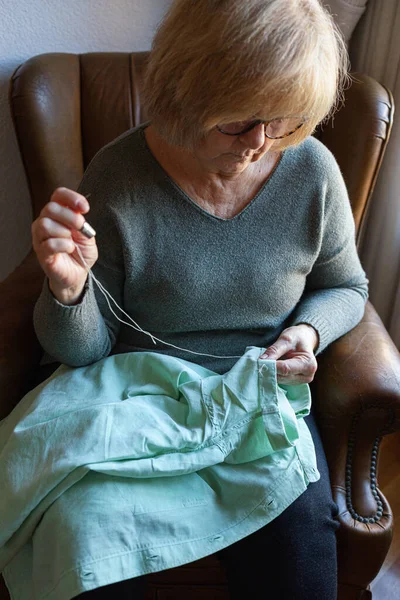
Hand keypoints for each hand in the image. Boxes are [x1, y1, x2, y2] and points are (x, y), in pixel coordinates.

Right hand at [32, 187, 97, 304]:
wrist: (78, 274)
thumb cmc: (81, 252)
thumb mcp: (87, 235)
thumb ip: (82, 224)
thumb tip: (78, 214)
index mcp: (58, 214)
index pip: (58, 195)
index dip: (71, 197)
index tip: (85, 208)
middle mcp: (45, 222)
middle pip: (50, 208)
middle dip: (70, 217)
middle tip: (80, 227)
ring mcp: (40, 238)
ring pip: (45, 224)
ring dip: (64, 232)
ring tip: (72, 241)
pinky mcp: (41, 253)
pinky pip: (48, 244)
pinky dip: (63, 245)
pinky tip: (69, 249)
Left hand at [259, 324, 318, 384]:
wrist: (304, 340)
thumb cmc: (297, 338)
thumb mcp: (286, 339)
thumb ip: (274, 350)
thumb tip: (262, 360)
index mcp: (308, 364)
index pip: (285, 369)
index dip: (271, 366)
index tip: (259, 361)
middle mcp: (307, 376)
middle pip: (282, 376)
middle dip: (270, 369)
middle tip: (260, 361)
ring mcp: (301, 381)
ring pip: (279, 380)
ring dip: (271, 372)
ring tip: (270, 361)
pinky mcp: (294, 382)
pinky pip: (280, 380)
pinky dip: (274, 374)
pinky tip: (273, 366)